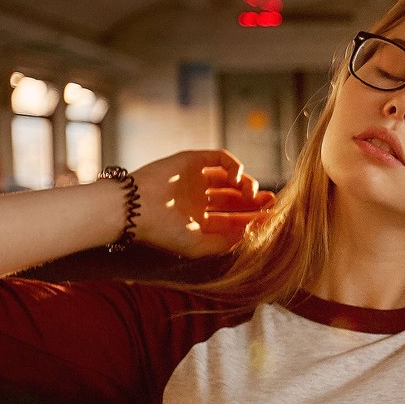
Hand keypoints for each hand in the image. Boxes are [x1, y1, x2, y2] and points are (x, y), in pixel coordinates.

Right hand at [127, 150, 275, 257]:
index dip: (252, 219)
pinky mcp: (192, 160)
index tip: (269, 219)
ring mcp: (195, 178)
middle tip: (270, 202)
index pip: (232, 218)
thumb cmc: (161, 231)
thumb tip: (249, 232)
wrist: (134, 208)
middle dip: (254, 201)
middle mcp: (197, 198)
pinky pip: (220, 158)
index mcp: (197, 220)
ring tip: (254, 194)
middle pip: (234, 198)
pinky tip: (238, 179)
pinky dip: (234, 166)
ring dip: (247, 184)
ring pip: (230, 178)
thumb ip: (225, 242)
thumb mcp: (197, 245)